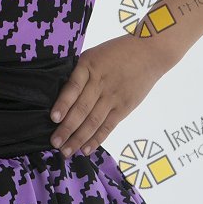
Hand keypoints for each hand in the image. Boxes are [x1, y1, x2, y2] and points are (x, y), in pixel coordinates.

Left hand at [49, 36, 169, 156]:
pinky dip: (97, 139)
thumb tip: (59, 95)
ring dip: (78, 138)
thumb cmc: (116, 52)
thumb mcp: (93, 55)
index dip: (63, 104)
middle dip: (67, 128)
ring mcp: (113, 96)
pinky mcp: (124, 107)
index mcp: (88, 66)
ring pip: (93, 121)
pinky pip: (108, 125)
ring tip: (66, 151)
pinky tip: (86, 149)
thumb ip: (79, 73)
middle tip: (55, 143)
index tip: (53, 118)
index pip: (73, 87)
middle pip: (82, 108)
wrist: (149, 52)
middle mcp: (100, 82)